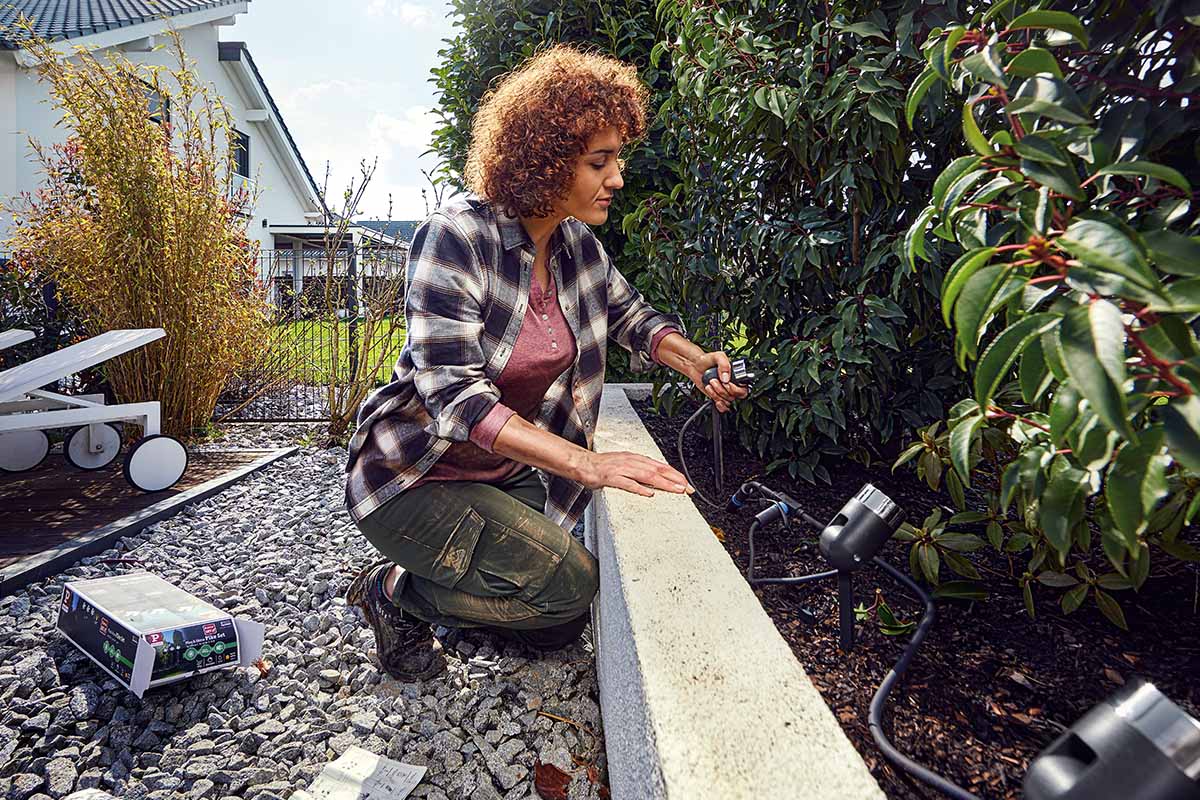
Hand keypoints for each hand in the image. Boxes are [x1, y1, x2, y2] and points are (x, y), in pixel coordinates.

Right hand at [576, 451, 694, 497]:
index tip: (686, 484)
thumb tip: (655, 481)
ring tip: (676, 490)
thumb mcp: (625, 465)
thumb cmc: (603, 466)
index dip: (675, 474)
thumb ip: (639, 472)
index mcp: (636, 458)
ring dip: (663, 483)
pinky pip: (627, 483)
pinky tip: (649, 493)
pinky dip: (639, 488)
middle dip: (675, 479)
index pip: (660, 466)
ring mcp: (622, 469)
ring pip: (647, 475)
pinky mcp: (611, 477)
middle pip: (657, 470)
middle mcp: (631, 461)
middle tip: (687, 488)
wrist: (582, 463)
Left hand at [688, 350, 749, 412]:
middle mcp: (733, 385)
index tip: (726, 382)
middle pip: (735, 396)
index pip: (744, 388)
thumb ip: (724, 364)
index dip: (735, 388)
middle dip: (723, 391)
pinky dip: (718, 403)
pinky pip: (723, 407)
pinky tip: (713, 395)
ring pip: (727, 401)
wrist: (695, 366)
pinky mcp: (718, 397)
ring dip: (716, 394)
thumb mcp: (717, 356)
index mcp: (736, 376)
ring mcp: (725, 392)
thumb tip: (726, 378)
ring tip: (710, 383)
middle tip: (715, 381)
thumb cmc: (707, 360)